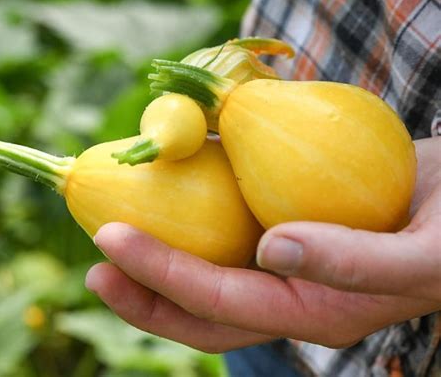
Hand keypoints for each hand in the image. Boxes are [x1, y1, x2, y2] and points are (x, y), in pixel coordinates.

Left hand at [85, 137, 440, 351]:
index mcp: (318, 309)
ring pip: (212, 269)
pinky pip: (231, 227)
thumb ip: (354, 260)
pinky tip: (170, 193)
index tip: (111, 243)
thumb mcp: (423, 253)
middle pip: (204, 305)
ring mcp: (287, 261)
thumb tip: (274, 250)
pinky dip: (195, 214)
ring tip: (115, 239)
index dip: (164, 277)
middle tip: (94, 265)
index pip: (224, 302)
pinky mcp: (287, 226)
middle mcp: (293, 291)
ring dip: (161, 258)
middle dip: (145, 290)